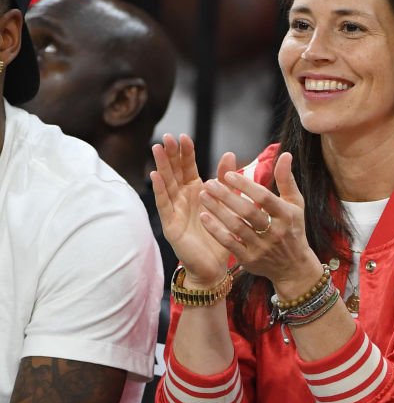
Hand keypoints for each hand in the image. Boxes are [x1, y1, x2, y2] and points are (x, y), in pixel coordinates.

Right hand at [151, 134, 231, 284]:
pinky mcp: (170, 224)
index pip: (188, 167)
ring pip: (166, 184)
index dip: (185, 152)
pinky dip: (159, 190)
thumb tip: (231, 153)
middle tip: (167, 136)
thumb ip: (227, 181)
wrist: (214, 266)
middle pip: (174, 171)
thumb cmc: (219, 235)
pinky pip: (164, 204)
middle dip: (170, 154)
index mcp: (196, 191)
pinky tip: (154, 176)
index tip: (184, 136)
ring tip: (157, 148)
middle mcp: (183, 198)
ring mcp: (174, 210)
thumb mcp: (227, 204)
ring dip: (161, 166)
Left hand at [196, 151, 321, 291]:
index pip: (264, 197)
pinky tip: (204, 217)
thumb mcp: (295, 204)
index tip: (228, 174)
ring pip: (236, 227)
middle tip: (209, 182)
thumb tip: (285, 154)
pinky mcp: (250, 260)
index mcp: (286, 215)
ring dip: (217, 210)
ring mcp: (262, 247)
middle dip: (227, 196)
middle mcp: (275, 232)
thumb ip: (286, 179)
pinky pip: (229, 243)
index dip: (245, 185)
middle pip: (248, 211)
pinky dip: (215, 230)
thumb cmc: (293, 229)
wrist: (294, 267)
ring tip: (203, 196)